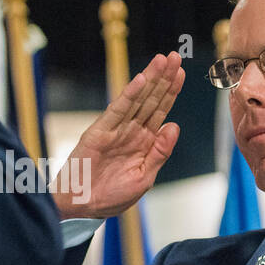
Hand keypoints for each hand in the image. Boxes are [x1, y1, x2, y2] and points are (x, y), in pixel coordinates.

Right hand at [51, 51, 183, 218]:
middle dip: (164, 79)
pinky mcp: (99, 132)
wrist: (83, 208)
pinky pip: (117, 110)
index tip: (182, 74)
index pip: (160, 112)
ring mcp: (115, 130)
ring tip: (162, 61)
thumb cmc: (111, 197)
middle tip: (175, 56)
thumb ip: (159, 153)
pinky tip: (141, 80)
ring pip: (137, 100)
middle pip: (151, 100)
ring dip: (150, 79)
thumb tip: (173, 126)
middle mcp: (130, 131)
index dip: (171, 92)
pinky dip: (129, 95)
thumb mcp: (144, 177)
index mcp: (143, 142)